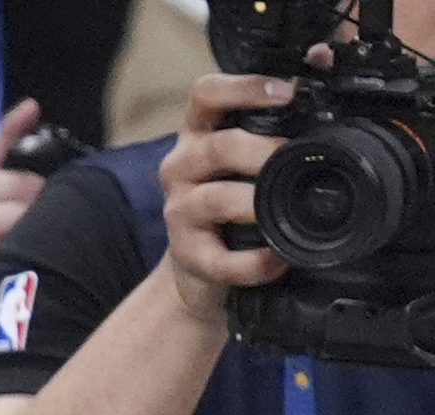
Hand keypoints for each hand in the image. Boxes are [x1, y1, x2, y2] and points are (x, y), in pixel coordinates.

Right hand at [157, 71, 298, 319]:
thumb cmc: (232, 198)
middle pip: (217, 147)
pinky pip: (219, 258)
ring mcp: (180, 211)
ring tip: (285, 211)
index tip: (287, 92)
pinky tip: (275, 259)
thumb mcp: (247, 152)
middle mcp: (182, 167)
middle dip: (262, 151)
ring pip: (215, 199)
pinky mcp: (186, 254)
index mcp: (200, 134)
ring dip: (255, 204)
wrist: (200, 264)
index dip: (244, 87)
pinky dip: (251, 262)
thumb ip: (279, 114)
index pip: (207, 94)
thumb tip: (323, 61)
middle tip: (296, 157)